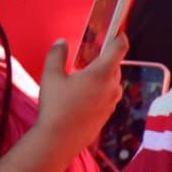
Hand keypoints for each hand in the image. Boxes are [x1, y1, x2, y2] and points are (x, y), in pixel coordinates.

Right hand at [35, 34, 125, 156]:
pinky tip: (84, 94)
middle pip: (115, 65)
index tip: (118, 32)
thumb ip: (56, 55)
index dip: (120, 37)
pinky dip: (101, 89)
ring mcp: (113, 101)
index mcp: (102, 73)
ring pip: (113, 80)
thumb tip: (61, 42)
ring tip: (84, 75)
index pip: (119, 48)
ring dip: (103, 75)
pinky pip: (109, 94)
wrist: (61, 139)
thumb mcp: (51, 76)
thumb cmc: (56, 106)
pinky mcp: (109, 113)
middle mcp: (113, 86)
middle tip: (91, 55)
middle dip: (105, 58)